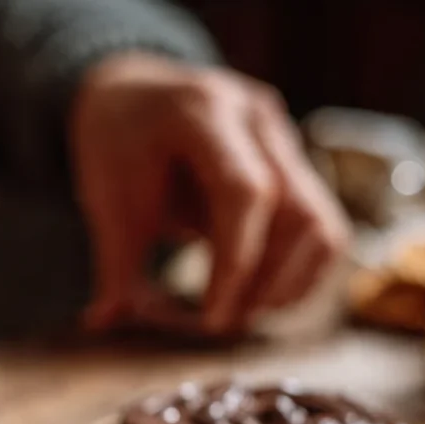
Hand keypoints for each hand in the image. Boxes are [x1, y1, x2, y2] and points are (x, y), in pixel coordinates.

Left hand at [70, 54, 350, 333]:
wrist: (134, 97)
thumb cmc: (118, 147)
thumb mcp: (106, 199)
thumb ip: (113, 263)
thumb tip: (103, 324)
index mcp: (204, 112)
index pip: (246, 193)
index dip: (236, 264)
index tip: (213, 320)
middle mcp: (257, 118)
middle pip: (296, 212)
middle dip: (263, 283)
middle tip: (225, 325)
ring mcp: (282, 138)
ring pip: (321, 223)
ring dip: (288, 283)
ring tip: (243, 316)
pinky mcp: (294, 165)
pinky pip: (321, 228)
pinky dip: (299, 273)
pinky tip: (263, 301)